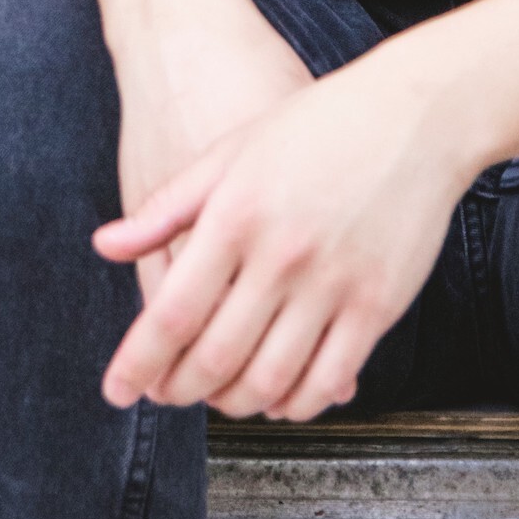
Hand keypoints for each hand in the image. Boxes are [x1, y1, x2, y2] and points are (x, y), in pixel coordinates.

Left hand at [95, 36, 478, 420]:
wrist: (412, 116)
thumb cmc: (315, 128)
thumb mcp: (229, 152)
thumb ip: (167, 208)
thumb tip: (106, 246)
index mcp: (234, 216)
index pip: (172, 312)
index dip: (138, 362)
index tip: (118, 391)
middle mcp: (280, 255)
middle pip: (216, 356)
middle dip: (181, 390)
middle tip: (168, 396)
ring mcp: (333, 283)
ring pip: (271, 378)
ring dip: (237, 402)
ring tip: (221, 397)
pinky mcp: (378, 304)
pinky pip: (330, 377)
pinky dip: (297, 402)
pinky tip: (281, 397)